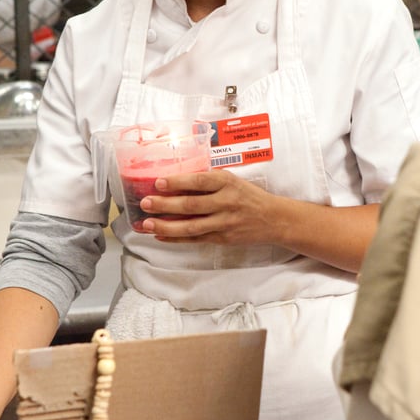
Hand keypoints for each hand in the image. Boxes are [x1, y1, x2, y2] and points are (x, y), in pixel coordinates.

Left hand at [136, 168, 278, 246]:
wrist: (274, 219)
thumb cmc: (249, 197)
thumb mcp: (233, 182)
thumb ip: (209, 182)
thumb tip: (176, 182)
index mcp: (228, 183)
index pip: (200, 180)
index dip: (178, 182)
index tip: (159, 182)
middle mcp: (226, 202)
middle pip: (191, 204)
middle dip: (165, 204)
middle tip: (145, 203)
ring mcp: (224, 223)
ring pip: (191, 226)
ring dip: (166, 225)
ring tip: (147, 224)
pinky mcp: (222, 238)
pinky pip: (195, 239)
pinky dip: (176, 238)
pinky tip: (160, 235)